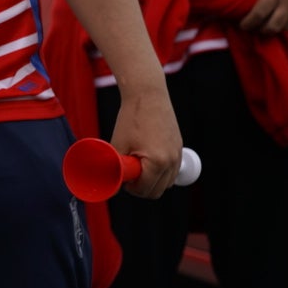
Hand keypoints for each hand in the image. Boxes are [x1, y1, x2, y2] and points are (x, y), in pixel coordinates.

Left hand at [109, 83, 181, 198]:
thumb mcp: (118, 145)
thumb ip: (114, 166)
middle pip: (157, 191)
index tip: (123, 180)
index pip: (145, 190)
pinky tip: (148, 162)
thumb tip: (108, 181)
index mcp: (157, 162)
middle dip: (141, 188)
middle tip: (128, 176)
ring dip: (152, 181)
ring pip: (167, 183)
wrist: (147, 96)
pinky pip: (172, 171)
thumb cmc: (131, 119)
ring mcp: (178, 155)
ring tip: (137, 167)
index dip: (131, 189)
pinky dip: (161, 173)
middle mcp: (172, 161)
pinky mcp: (179, 148)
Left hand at [240, 0, 287, 33]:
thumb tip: (249, 5)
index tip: (242, 25)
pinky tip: (280, 20)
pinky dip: (287, 24)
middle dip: (260, 30)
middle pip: (272, 27)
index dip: (248, 23)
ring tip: (266, 25)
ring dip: (275, 29)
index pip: (258, 15)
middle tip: (253, 27)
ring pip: (286, 27)